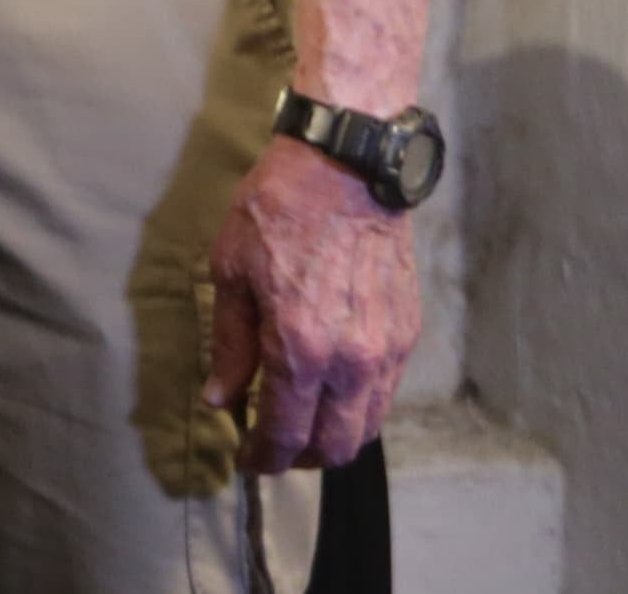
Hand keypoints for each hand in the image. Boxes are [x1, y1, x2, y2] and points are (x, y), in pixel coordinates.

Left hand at [201, 136, 416, 473]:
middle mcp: (351, 361)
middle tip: (272, 446)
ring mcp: (386, 350)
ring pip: (367, 427)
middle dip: (300, 458)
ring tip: (302, 425)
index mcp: (300, 350)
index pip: (286, 435)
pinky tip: (332, 390)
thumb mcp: (230, 273)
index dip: (263, 458)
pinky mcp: (408, 333)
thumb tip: (220, 399)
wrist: (345, 168)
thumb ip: (230, 346)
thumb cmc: (276, 213)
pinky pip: (385, 394)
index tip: (246, 459)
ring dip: (334, 438)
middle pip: (334, 446)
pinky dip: (359, 407)